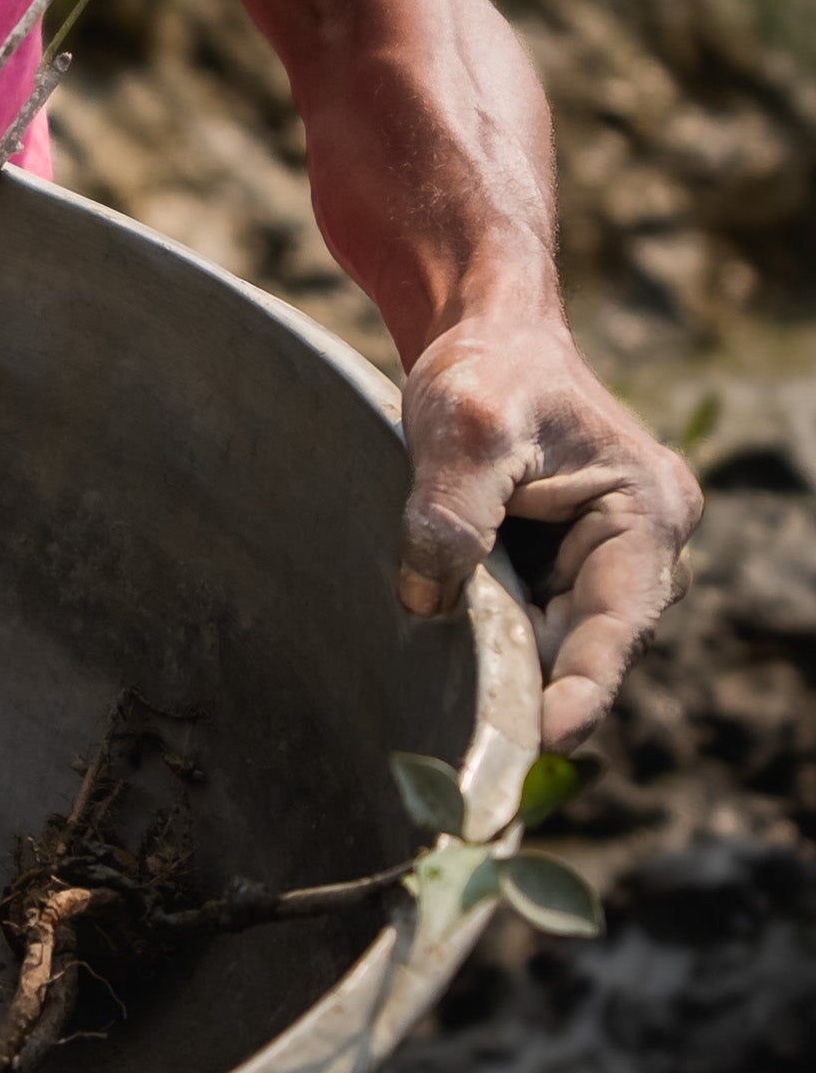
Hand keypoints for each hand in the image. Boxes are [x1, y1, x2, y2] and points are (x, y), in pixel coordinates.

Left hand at [398, 310, 699, 748]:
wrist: (483, 332)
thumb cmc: (488, 367)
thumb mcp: (464, 427)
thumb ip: (451, 513)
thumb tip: (426, 603)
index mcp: (647, 511)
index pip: (619, 622)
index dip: (582, 690)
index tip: (543, 741)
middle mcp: (642, 544)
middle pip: (589, 643)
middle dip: (535, 685)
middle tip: (471, 736)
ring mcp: (605, 557)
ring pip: (557, 638)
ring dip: (510, 661)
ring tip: (449, 699)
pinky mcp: (564, 563)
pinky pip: (534, 618)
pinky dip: (496, 635)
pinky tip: (448, 654)